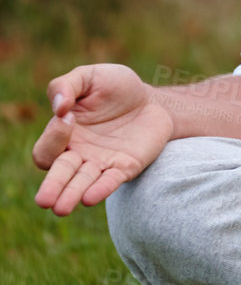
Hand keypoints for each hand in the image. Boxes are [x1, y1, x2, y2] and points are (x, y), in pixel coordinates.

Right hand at [32, 64, 174, 216]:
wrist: (152, 98)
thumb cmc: (115, 87)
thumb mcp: (89, 76)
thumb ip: (66, 86)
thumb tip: (59, 108)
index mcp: (63, 135)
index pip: (47, 148)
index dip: (53, 137)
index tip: (68, 118)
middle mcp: (79, 153)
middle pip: (60, 174)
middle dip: (53, 186)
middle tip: (45, 201)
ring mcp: (102, 163)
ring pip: (82, 184)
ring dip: (72, 195)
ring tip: (62, 208)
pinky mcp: (126, 167)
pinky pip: (110, 182)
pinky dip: (100, 190)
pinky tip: (90, 198)